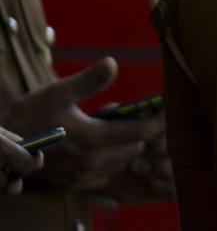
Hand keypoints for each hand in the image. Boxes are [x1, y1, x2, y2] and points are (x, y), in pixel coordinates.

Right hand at [1, 58, 165, 197]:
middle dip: (145, 131)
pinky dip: (114, 158)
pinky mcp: (76, 183)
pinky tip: (105, 142)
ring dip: (129, 145)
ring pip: (123, 161)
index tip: (169, 106)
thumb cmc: (27, 118)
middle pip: (136, 147)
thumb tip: (112, 62)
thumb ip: (88, 80)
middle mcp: (92, 162)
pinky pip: (107, 172)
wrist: (1, 149)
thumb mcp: (56, 93)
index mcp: (92, 140)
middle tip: (146, 112)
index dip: (159, 119)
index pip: (141, 132)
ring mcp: (84, 176)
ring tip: (124, 125)